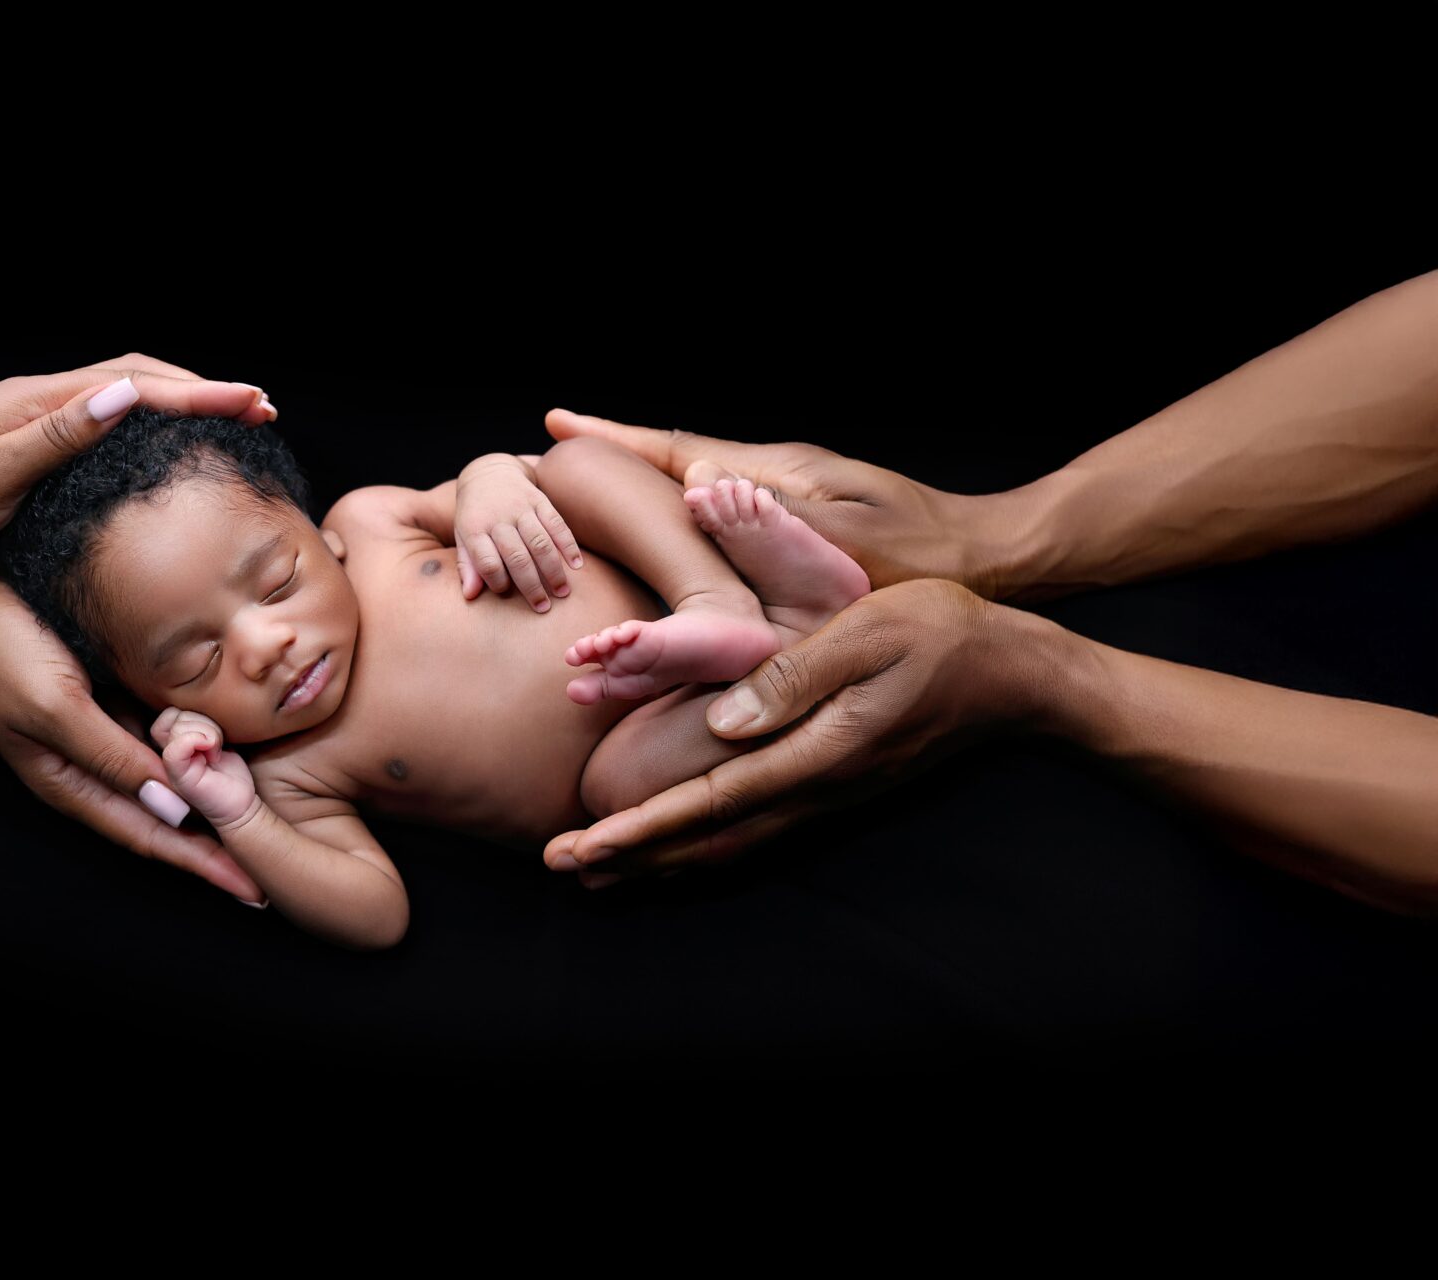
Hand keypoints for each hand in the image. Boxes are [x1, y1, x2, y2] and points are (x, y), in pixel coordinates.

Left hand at [0, 354, 277, 575]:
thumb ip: (57, 437)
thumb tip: (125, 395)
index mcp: (33, 402)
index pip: (136, 384)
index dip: (201, 394)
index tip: (253, 403)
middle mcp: (37, 401)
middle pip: (138, 376)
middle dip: (204, 388)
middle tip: (261, 408)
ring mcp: (34, 421)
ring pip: (126, 395)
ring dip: (183, 401)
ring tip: (233, 418)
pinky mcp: (31, 447)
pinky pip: (107, 422)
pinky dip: (153, 424)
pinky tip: (169, 445)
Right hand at [0, 578, 265, 905]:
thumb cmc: (2, 655)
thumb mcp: (57, 708)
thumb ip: (111, 757)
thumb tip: (171, 805)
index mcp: (74, 785)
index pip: (152, 837)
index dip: (203, 864)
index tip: (253, 892)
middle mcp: (92, 772)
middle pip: (165, 821)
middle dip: (215, 847)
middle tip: (270, 871)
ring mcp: (101, 740)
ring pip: (166, 783)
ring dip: (209, 802)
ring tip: (261, 823)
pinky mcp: (107, 708)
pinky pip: (159, 742)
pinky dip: (194, 755)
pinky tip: (230, 757)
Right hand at [150, 707, 258, 830]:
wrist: (239, 802)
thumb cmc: (227, 768)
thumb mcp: (212, 734)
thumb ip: (196, 721)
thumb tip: (198, 700)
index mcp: (169, 740)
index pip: (169, 711)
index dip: (192, 714)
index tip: (211, 734)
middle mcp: (163, 750)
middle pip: (174, 713)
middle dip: (204, 722)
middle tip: (216, 744)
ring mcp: (168, 763)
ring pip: (178, 725)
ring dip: (207, 732)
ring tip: (215, 752)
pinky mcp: (177, 776)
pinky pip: (176, 747)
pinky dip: (200, 741)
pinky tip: (213, 755)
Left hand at [453, 454, 583, 610]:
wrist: (489, 473)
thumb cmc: (475, 515)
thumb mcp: (463, 537)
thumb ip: (467, 566)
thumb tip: (469, 596)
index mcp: (475, 528)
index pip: (487, 562)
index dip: (497, 581)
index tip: (506, 593)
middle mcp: (499, 518)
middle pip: (517, 557)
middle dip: (532, 585)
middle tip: (543, 607)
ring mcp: (521, 508)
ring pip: (540, 543)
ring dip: (553, 570)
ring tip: (562, 592)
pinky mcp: (540, 500)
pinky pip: (557, 524)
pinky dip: (568, 545)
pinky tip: (577, 565)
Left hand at [543, 580, 1053, 876]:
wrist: (1013, 672)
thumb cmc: (941, 634)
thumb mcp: (867, 633)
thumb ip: (795, 677)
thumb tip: (724, 722)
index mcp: (816, 751)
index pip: (712, 799)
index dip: (645, 826)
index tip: (587, 844)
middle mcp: (815, 787)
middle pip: (708, 837)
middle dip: (633, 854)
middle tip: (562, 865)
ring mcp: (826, 792)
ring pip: (728, 841)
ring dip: (660, 856)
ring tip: (599, 868)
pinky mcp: (834, 783)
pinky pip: (754, 827)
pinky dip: (703, 842)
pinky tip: (678, 843)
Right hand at [545, 408, 1021, 598]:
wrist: (988, 558)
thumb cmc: (923, 560)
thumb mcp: (845, 542)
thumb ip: (769, 517)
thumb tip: (697, 484)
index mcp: (778, 475)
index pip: (677, 452)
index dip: (615, 440)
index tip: (557, 425)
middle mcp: (776, 475)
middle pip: (678, 457)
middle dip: (615, 450)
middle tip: (555, 446)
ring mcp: (789, 492)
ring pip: (698, 479)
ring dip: (644, 476)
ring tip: (592, 477)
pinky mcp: (800, 517)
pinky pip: (722, 504)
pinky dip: (681, 504)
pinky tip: (669, 516)